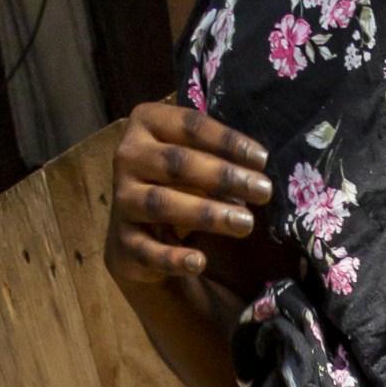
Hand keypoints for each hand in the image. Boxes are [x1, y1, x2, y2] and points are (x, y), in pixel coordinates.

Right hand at [107, 100, 271, 286]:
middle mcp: (128, 157)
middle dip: (222, 176)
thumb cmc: (177, 186)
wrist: (138, 233)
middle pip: (177, 163)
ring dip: (206, 213)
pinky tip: (200, 262)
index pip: (189, 125)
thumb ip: (217, 157)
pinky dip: (173, 258)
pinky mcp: (124, 243)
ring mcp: (122, 200)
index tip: (262, 159)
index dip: (226, 141)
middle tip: (263, 190)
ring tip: (246, 224)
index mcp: (147, 124)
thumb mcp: (194, 161)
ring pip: (163, 204)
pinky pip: (148, 251)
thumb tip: (258, 171)